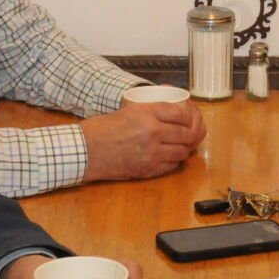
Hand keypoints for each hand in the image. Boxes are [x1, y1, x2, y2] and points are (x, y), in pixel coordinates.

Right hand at [81, 102, 205, 181]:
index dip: (189, 117)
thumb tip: (175, 112)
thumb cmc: (104, 129)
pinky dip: (175, 161)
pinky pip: (172, 165)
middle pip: (185, 134)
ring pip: (182, 151)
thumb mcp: (129, 110)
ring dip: (185, 149)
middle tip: (190, 134)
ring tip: (182, 146)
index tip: (189, 119)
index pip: (180, 113)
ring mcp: (151, 152)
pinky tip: (171, 157)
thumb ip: (152, 111)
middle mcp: (152, 132)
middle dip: (191, 134)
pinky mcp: (148, 169)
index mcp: (146, 113)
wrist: (87, 151)